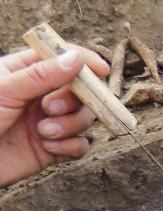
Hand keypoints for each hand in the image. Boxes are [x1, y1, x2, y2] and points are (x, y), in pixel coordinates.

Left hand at [0, 47, 110, 186]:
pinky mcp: (54, 149)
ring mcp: (49, 122)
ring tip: (44, 132)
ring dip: (70, 126)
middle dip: (74, 101)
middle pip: (82, 91)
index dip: (84, 62)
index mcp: (26, 73)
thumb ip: (42, 74)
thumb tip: (76, 58)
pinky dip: (71, 147)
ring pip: (84, 119)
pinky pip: (80, 145)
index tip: (101, 70)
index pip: (62, 58)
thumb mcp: (5, 90)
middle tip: (51, 108)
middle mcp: (41, 96)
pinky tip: (50, 148)